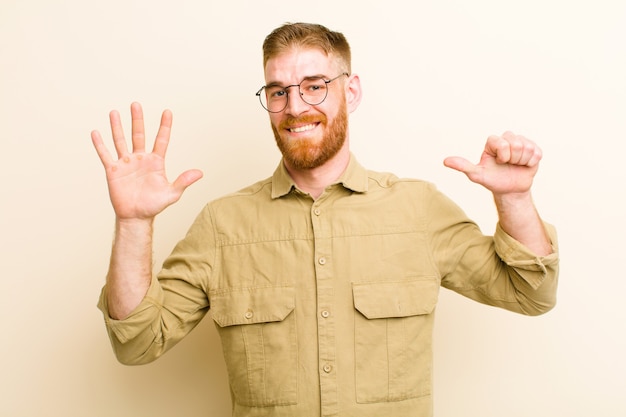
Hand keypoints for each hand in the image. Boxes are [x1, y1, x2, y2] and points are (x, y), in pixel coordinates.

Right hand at [91, 102, 202, 219]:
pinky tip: (96, 132)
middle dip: (137, 120)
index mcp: (156, 162)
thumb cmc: (154, 206)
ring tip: (114, 112)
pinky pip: (105, 155)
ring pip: (120, 141)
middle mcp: (140, 158)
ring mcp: (126, 163)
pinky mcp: (113, 171)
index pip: (161, 140)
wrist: (135, 217)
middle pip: (139, 135)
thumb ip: (183, 182)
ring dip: (117, 127)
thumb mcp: (171, 194)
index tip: (167, 111)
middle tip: (135, 104)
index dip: (165, 126)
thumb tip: (200, 173)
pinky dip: (100, 144)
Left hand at [443, 131, 541, 195]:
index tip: (500, 162)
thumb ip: (463, 166)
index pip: (502, 142)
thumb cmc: (492, 181)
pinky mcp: (533, 148)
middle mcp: (506, 139)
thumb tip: (445, 161)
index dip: (504, 154)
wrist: (510, 190)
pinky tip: (525, 165)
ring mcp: (521, 142)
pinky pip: (537, 152)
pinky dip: (531, 162)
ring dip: (522, 161)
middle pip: (516, 143)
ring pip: (527, 147)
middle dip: (513, 158)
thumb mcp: (477, 175)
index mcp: (492, 142)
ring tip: (515, 165)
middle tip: (508, 165)